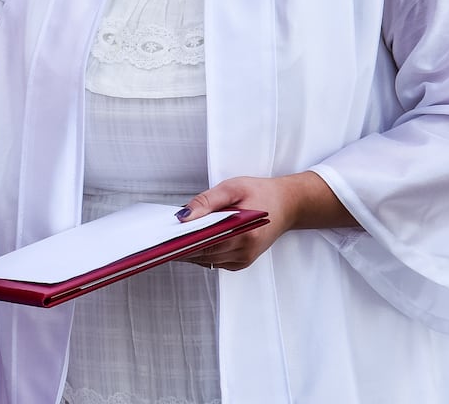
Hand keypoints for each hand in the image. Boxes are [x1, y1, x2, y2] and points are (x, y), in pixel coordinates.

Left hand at [178, 172, 353, 271]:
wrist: (287, 205)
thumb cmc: (261, 193)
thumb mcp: (232, 188)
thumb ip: (207, 201)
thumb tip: (183, 216)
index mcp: (244, 234)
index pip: (203, 245)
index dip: (181, 243)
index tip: (162, 239)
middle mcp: (244, 252)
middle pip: (202, 254)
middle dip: (181, 245)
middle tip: (161, 235)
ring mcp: (243, 260)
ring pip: (206, 259)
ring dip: (190, 249)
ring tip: (173, 236)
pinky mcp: (241, 262)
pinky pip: (214, 260)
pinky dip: (201, 251)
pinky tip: (192, 240)